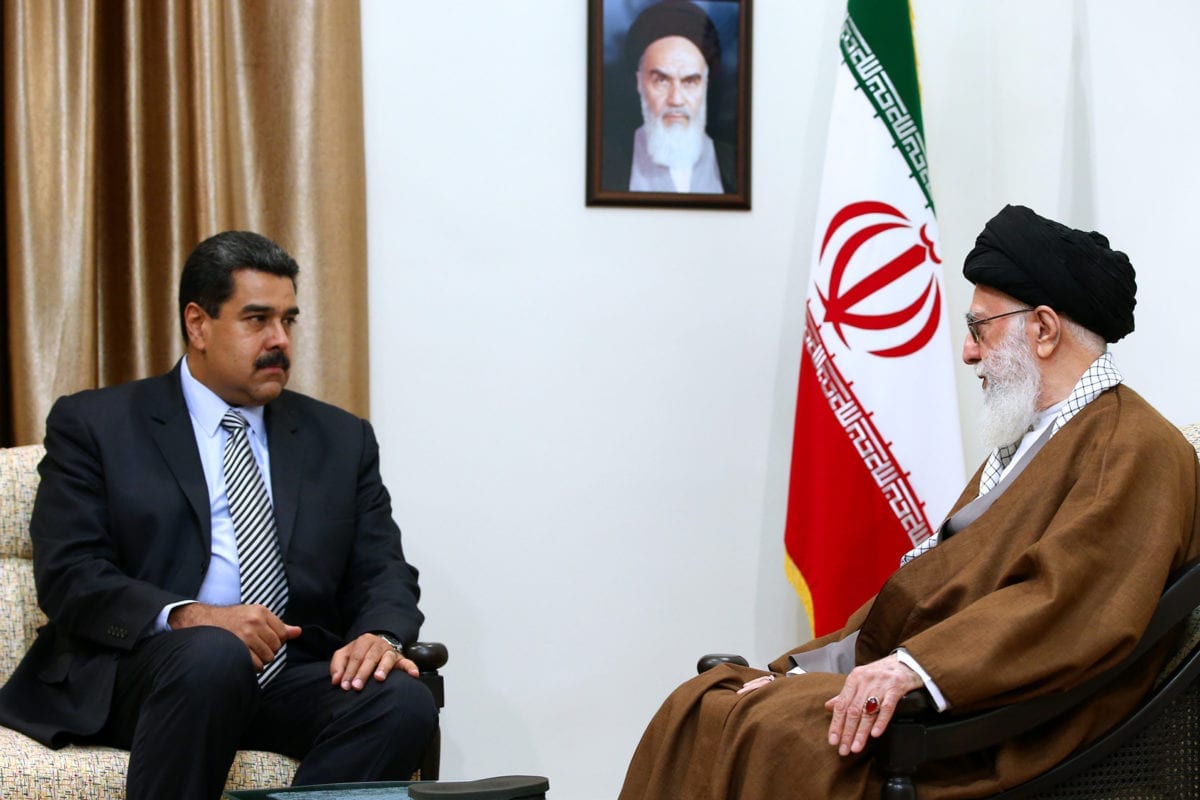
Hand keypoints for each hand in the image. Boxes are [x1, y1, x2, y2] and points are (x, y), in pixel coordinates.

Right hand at [168, 602, 300, 672]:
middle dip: (268, 651)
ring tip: (248, 653)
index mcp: (261, 612)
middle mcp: (255, 622)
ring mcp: (246, 636)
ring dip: (260, 660)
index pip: (283, 634)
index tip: (264, 641)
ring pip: (267, 657)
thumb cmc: (230, 620)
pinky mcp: (237, 649)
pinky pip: (255, 665)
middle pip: (276, 647)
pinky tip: (244, 659)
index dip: (276, 641)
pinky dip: (252, 667)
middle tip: (255, 648)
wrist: (202, 622)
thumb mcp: (254, 615)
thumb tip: (298, 632)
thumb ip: (278, 625)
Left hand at [330, 632, 419, 690]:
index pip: (355, 657)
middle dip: (362, 673)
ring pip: (387, 658)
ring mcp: (390, 651)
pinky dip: (411, 668)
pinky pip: (408, 662)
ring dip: (383, 668)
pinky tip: (414, 675)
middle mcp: (378, 644)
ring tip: (379, 678)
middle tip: (357, 687)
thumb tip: (336, 680)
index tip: (345, 686)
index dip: (349, 671)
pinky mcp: (401, 659)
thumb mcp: (344, 655)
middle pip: (370, 658)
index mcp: (363, 641)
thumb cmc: (358, 654)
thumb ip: (338, 666)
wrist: (376, 646)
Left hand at [824, 653, 922, 755]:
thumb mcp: (861, 680)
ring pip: (868, 711)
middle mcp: (865, 681)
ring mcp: (881, 684)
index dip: (836, 724)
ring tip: (856, 747)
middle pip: (853, 711)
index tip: (833, 740)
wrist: (906, 661)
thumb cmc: (881, 673)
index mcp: (854, 679)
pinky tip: (875, 734)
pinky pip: (887, 707)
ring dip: (861, 732)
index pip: (841, 705)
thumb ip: (845, 694)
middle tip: (844, 749)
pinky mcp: (896, 688)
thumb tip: (829, 707)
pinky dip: (881, 721)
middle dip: (847, 732)